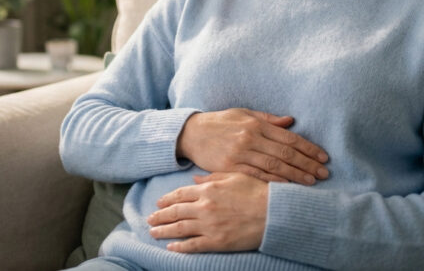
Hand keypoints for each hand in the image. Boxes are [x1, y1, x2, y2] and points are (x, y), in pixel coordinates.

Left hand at [148, 172, 267, 252]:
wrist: (275, 212)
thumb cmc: (258, 191)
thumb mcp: (234, 176)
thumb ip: (211, 178)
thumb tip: (194, 180)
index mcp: (208, 190)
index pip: (181, 194)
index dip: (167, 199)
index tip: (159, 202)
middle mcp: (205, 207)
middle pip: (176, 211)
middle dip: (160, 215)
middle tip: (149, 219)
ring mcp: (209, 225)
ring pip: (180, 228)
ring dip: (164, 231)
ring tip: (153, 232)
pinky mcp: (217, 242)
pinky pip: (193, 245)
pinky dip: (180, 247)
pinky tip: (171, 247)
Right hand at [176, 108, 328, 183]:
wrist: (191, 133)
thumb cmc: (219, 123)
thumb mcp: (243, 114)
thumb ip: (268, 119)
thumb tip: (291, 121)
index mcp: (256, 123)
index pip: (288, 137)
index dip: (308, 147)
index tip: (323, 156)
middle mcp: (250, 137)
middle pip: (285, 153)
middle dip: (307, 163)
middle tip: (324, 173)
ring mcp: (240, 153)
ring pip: (274, 165)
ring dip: (295, 175)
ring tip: (311, 181)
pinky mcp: (230, 167)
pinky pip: (256, 175)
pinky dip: (273, 181)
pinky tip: (287, 186)